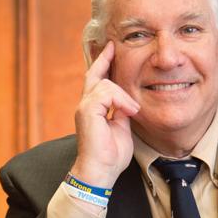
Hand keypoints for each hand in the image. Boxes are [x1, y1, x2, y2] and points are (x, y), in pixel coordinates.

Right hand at [72, 41, 139, 188]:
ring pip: (105, 84)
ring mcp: (84, 107)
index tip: (111, 51)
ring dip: (123, 95)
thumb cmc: (111, 156)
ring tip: (133, 111)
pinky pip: (106, 92)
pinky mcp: (87, 111)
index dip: (104, 66)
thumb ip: (123, 113)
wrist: (100, 171)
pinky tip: (129, 111)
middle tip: (113, 46)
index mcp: (94, 110)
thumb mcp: (122, 129)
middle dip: (104, 59)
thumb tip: (129, 102)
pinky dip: (121, 100)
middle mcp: (86, 105)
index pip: (97, 82)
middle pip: (94, 75)